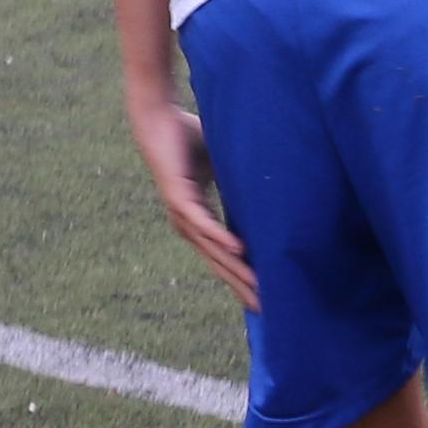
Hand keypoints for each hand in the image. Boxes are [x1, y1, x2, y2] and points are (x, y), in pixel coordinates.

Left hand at [131, 94, 255, 305]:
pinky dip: (221, 237)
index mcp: (197, 219)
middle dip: (241, 286)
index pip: (222, 256)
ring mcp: (182, 214)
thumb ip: (239, 182)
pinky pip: (203, 223)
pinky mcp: (179, 198)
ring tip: (258, 287)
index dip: (241, 276)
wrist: (158, 119)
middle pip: (218, 263)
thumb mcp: (221, 166)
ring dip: (235, 269)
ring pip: (212, 249)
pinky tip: (239, 250)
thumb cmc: (187, 138)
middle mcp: (187, 223)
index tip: (260, 295)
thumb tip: (269, 187)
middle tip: (264, 308)